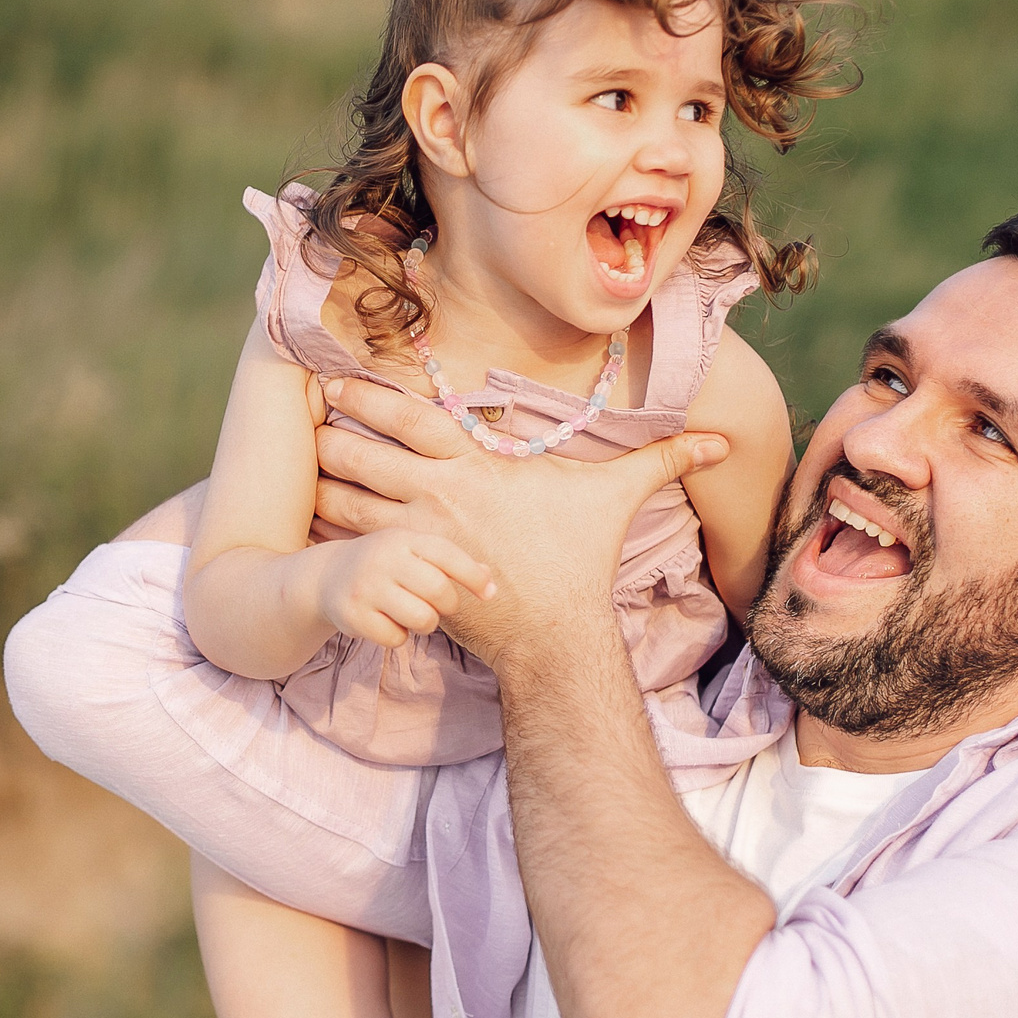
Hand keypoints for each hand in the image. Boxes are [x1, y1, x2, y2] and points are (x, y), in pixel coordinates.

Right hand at [304, 527, 498, 648]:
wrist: (326, 577)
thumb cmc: (385, 565)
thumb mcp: (413, 552)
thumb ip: (450, 562)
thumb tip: (491, 582)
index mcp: (402, 538)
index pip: (447, 554)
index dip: (473, 576)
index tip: (489, 594)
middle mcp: (383, 558)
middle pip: (438, 590)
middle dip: (447, 605)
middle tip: (438, 605)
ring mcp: (366, 587)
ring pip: (421, 619)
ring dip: (425, 623)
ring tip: (412, 614)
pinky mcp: (353, 615)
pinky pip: (396, 638)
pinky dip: (398, 636)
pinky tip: (386, 621)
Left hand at [311, 378, 729, 671]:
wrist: (553, 638)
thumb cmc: (576, 561)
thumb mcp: (616, 500)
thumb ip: (662, 459)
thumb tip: (722, 437)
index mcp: (475, 469)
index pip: (410, 418)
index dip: (369, 395)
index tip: (335, 378)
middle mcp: (437, 500)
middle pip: (360, 454)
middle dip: (328, 436)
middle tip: (301, 418)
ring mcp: (416, 541)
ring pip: (343, 501)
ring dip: (319, 482)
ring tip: (295, 464)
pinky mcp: (405, 576)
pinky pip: (347, 549)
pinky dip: (324, 531)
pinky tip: (306, 516)